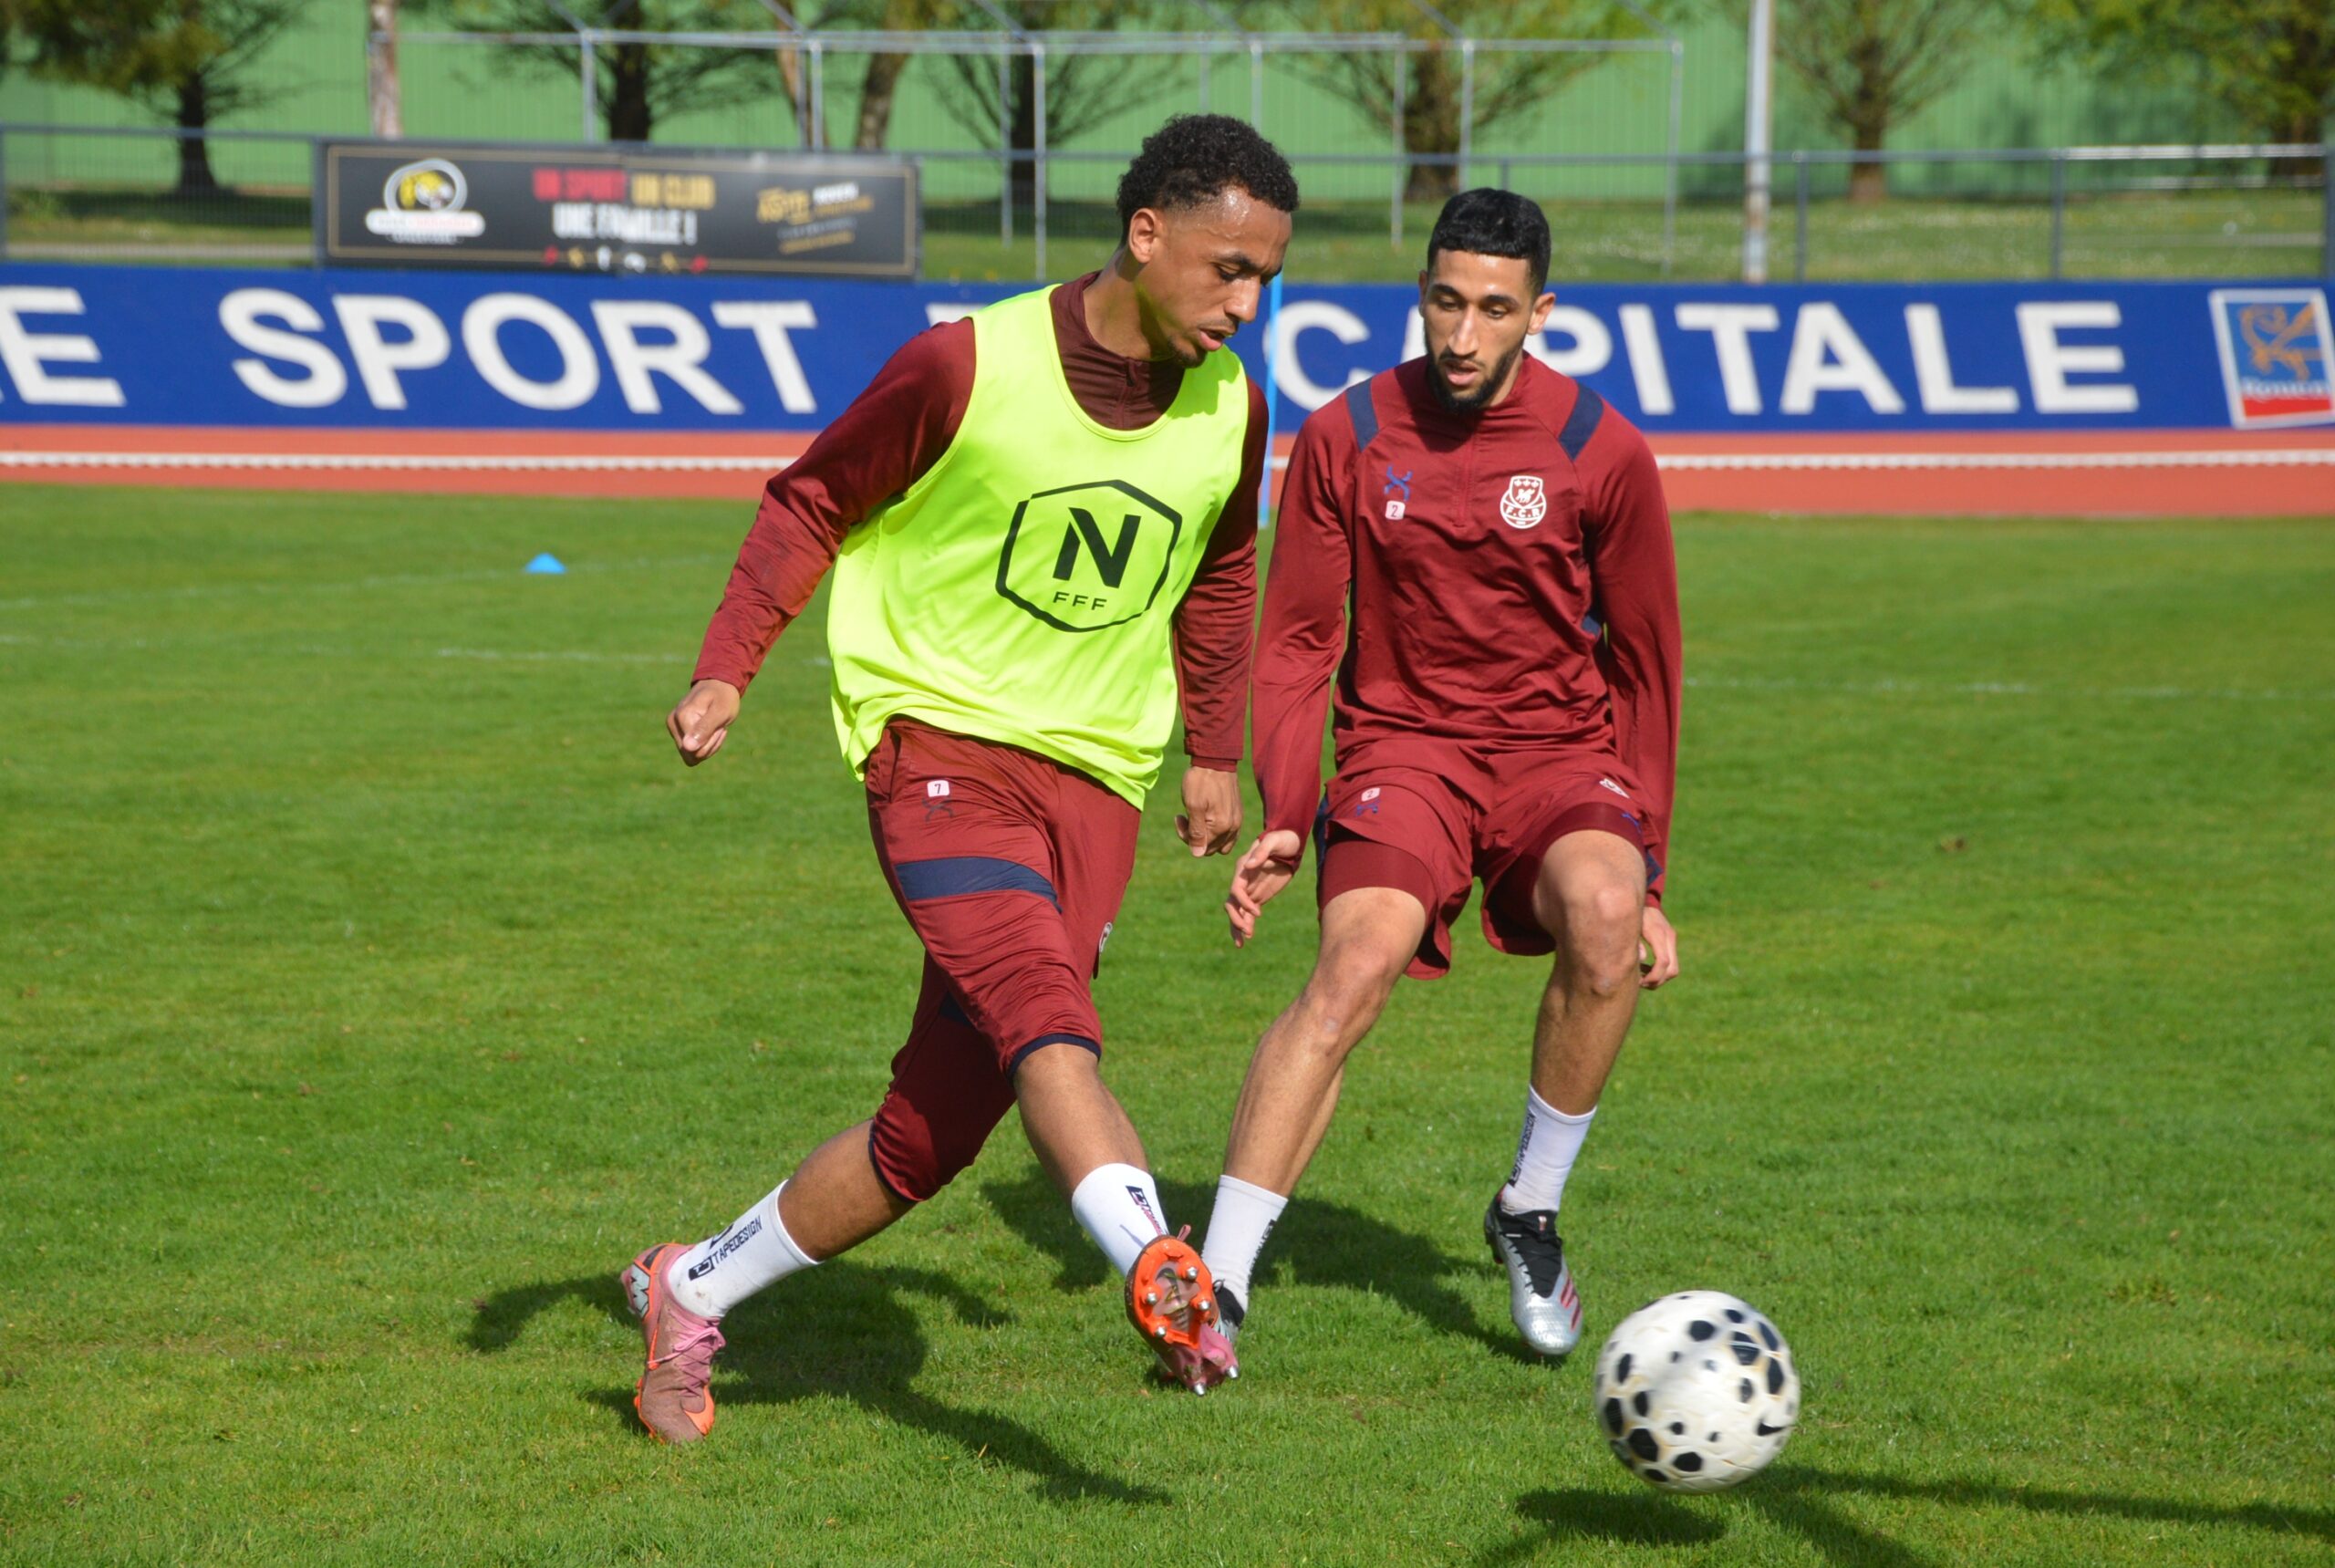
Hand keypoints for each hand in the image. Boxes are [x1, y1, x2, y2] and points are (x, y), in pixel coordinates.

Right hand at [666, 678, 740, 766]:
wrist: (718, 685)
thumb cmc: (723, 697)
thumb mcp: (720, 712)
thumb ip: (704, 729)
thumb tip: (688, 747)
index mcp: (682, 717)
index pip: (696, 751)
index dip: (712, 743)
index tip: (719, 726)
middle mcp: (672, 722)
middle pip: (692, 755)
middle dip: (710, 745)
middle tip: (717, 727)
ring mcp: (672, 727)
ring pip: (691, 755)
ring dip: (708, 745)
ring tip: (714, 727)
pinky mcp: (676, 731)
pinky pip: (690, 751)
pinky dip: (703, 745)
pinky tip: (710, 731)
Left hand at [1176, 766, 1241, 857]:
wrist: (1215, 759)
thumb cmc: (1200, 781)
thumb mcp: (1193, 806)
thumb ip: (1196, 832)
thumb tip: (1198, 854)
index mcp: (1222, 827)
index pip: (1202, 848)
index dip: (1186, 837)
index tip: (1179, 818)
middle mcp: (1233, 827)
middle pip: (1211, 847)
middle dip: (1194, 837)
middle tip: (1184, 817)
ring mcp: (1237, 821)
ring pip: (1220, 842)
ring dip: (1205, 835)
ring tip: (1195, 816)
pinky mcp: (1238, 813)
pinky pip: (1228, 833)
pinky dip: (1215, 830)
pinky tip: (1206, 814)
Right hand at [1226, 829, 1303, 946]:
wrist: (1291, 844)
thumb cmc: (1283, 839)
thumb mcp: (1274, 841)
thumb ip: (1261, 852)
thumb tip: (1249, 866)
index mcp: (1243, 869)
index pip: (1236, 889)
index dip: (1243, 902)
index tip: (1257, 912)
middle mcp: (1243, 881)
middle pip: (1232, 904)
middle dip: (1236, 919)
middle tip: (1247, 932)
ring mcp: (1250, 890)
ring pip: (1238, 912)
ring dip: (1238, 927)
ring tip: (1242, 942)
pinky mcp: (1258, 897)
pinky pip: (1249, 914)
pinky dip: (1247, 925)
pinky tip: (1247, 938)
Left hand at [1638, 903, 1678, 988]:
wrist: (1642, 898)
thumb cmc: (1630, 913)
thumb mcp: (1629, 926)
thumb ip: (1633, 943)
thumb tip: (1641, 960)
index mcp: (1657, 933)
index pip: (1663, 962)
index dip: (1653, 977)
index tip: (1640, 982)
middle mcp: (1668, 937)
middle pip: (1672, 970)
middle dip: (1658, 981)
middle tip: (1641, 983)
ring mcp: (1671, 938)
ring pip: (1674, 969)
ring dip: (1659, 978)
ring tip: (1642, 978)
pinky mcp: (1670, 940)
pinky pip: (1671, 961)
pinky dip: (1661, 970)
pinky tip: (1646, 968)